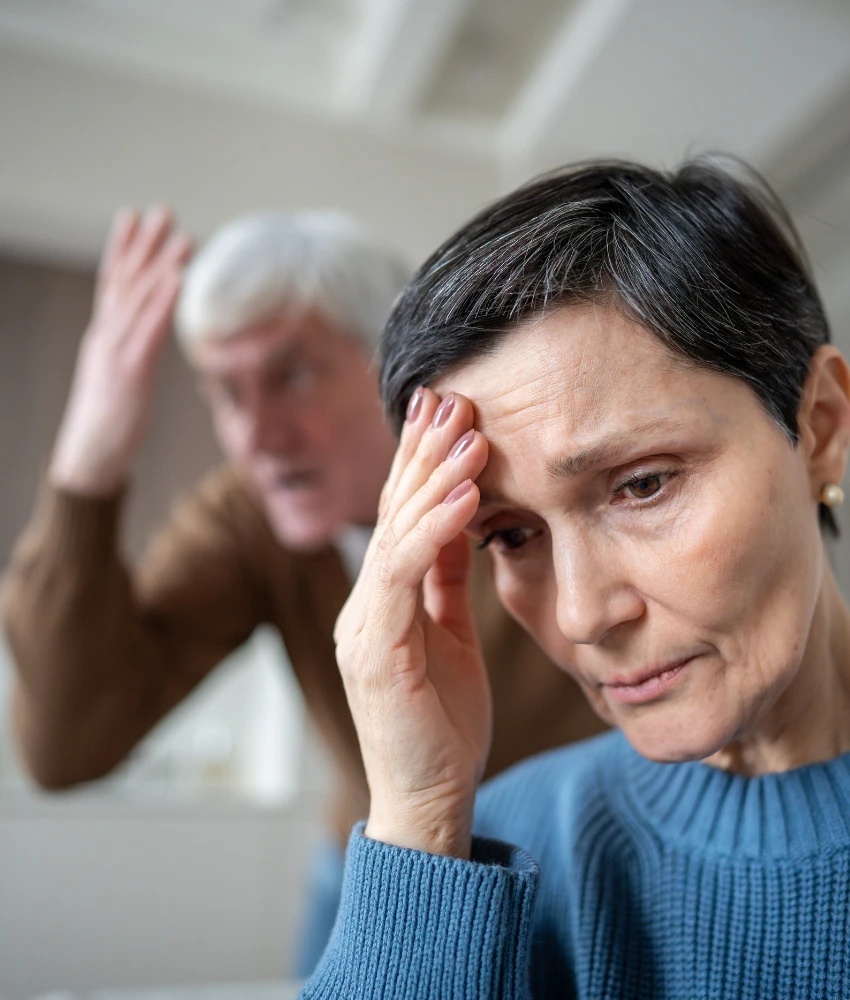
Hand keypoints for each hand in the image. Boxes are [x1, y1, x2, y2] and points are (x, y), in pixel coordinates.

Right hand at [50, 206, 192, 494]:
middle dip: (144, 244)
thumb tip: (150, 336)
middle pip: (126, 281)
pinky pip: (149, 330)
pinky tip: (179, 279)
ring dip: (162, 264)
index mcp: (105, 336)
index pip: (112, 282)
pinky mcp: (130, 371)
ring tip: (183, 236)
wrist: (90, 454)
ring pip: (140, 299)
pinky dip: (164, 301)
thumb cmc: (110, 419)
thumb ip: (133, 351)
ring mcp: (116, 351)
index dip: (122, 247)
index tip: (133, 215)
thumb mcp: (121, 377)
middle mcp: (107, 335)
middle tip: (163, 210)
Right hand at [334, 388, 491, 858]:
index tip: (446, 412)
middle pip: (393, 512)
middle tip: (451, 396)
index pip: (402, 516)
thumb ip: (444, 580)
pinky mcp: (374, 649)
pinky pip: (401, 575)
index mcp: (383, 600)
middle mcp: (364, 603)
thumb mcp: (449, 635)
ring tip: (465, 429)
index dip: (421, 462)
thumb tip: (461, 524)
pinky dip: (433, 529)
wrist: (428, 797)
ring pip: (395, 533)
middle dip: (422, 452)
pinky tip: (463, 492)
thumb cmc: (442, 720)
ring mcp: (363, 624)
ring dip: (432, 477)